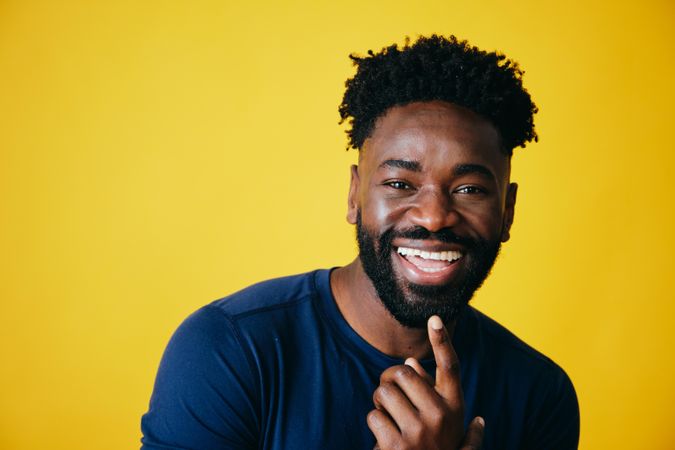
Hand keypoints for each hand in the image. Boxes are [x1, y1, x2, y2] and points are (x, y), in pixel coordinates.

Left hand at [367, 315, 483, 449]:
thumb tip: (412, 363)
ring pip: (383, 392)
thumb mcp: (448, 427)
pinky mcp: (396, 446)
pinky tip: (386, 441)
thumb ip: (434, 395)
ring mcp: (419, 431)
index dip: (442, 340)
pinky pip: (373, 416)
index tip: (435, 318)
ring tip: (389, 421)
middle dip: (389, 380)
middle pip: (403, 372)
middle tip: (390, 395)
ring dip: (380, 403)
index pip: (451, 366)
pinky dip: (375, 425)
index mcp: (456, 407)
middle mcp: (441, 416)